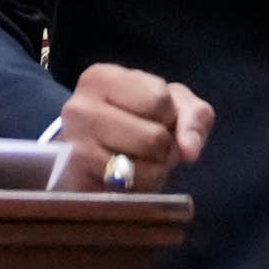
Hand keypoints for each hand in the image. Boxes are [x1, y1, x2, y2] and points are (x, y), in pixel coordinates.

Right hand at [51, 61, 213, 190]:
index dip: (169, 114)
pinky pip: (134, 191)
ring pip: (146, 169)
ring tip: (141, 160)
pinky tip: (129, 177)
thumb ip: (193, 116)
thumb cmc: (135, 117)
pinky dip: (143, 187)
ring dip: (156, 168)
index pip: (159, 99)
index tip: (152, 116)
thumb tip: (190, 151)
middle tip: (151, 145)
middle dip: (165, 146)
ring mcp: (75, 146)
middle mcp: (80, 108)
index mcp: (101, 77)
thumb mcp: (170, 103)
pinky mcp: (79, 180)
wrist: (90, 151)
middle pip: (154, 137)